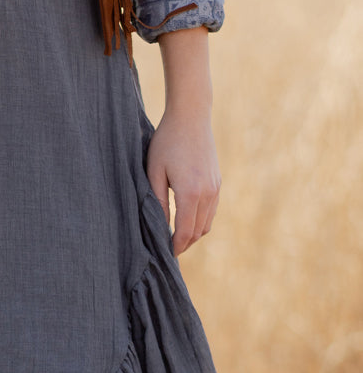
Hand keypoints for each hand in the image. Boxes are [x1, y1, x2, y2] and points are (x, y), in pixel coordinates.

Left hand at [146, 110, 220, 256]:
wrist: (191, 117)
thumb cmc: (166, 142)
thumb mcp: (154, 172)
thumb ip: (158, 202)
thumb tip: (160, 227)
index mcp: (190, 193)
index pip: (184, 232)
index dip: (175, 247)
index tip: (165, 255)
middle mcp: (207, 193)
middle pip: (197, 232)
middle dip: (183, 245)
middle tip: (167, 251)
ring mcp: (215, 188)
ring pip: (207, 224)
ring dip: (192, 235)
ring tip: (175, 239)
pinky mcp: (218, 182)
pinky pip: (211, 211)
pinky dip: (200, 222)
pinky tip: (186, 221)